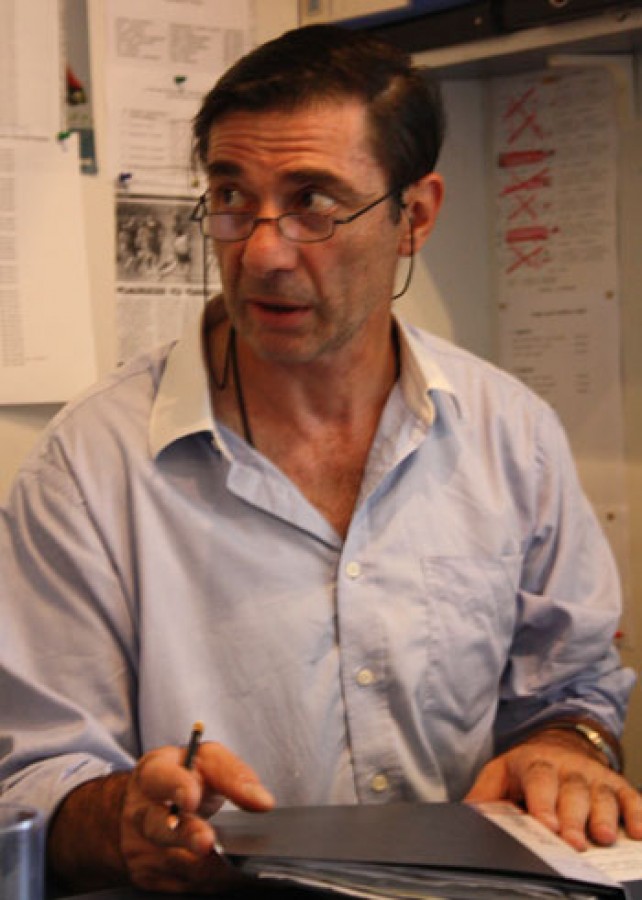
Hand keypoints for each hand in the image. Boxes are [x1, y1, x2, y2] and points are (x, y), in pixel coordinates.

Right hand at [48, 741, 274, 892]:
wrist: (147, 804)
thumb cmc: (184, 776)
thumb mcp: (207, 761)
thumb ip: (233, 775)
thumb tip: (263, 802)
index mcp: (153, 773)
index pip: (161, 778)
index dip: (176, 787)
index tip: (191, 797)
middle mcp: (141, 811)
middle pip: (159, 826)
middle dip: (185, 834)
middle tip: (206, 841)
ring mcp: (142, 847)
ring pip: (177, 862)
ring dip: (208, 863)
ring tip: (232, 861)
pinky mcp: (150, 876)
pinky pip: (185, 884)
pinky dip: (212, 880)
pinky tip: (232, 875)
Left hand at [465, 731, 641, 849]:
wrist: (561, 744)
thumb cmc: (528, 769)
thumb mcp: (501, 774)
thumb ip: (485, 796)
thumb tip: (466, 817)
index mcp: (536, 764)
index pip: (539, 781)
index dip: (543, 803)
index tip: (545, 825)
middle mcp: (568, 769)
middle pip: (572, 792)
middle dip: (573, 818)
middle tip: (573, 843)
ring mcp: (594, 777)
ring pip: (602, 796)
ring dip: (603, 816)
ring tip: (602, 837)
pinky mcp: (617, 785)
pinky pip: (631, 798)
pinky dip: (637, 813)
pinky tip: (637, 832)